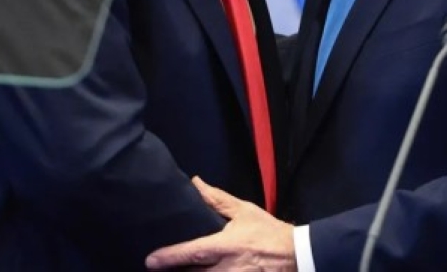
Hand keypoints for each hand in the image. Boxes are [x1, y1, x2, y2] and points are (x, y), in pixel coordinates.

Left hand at [145, 177, 296, 270]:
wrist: (295, 255)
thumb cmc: (267, 232)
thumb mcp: (243, 211)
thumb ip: (216, 199)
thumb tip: (195, 183)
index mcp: (225, 246)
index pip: (192, 252)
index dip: (169, 257)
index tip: (150, 260)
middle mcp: (227, 268)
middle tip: (155, 268)